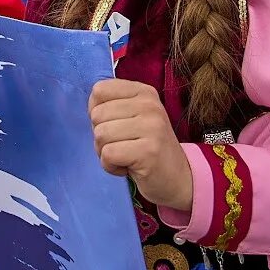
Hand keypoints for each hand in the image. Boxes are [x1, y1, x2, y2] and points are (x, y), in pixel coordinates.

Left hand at [89, 79, 192, 211]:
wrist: (179, 178)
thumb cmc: (147, 146)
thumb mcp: (134, 116)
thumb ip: (112, 105)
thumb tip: (90, 108)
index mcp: (144, 92)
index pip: (99, 90)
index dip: (97, 111)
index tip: (114, 125)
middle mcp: (149, 105)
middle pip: (97, 115)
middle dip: (101, 136)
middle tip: (122, 145)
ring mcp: (151, 127)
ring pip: (100, 135)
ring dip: (105, 152)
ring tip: (126, 156)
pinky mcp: (148, 151)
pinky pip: (108, 155)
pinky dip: (110, 166)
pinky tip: (127, 168)